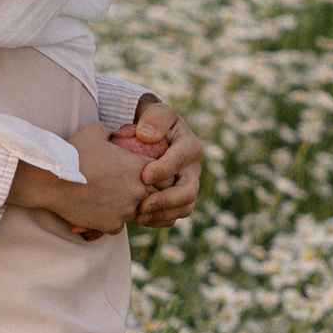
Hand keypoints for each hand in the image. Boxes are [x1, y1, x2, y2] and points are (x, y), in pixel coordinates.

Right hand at [9, 123, 152, 236]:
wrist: (51, 180)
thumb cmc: (72, 153)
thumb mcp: (95, 132)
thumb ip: (112, 133)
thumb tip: (115, 134)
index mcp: (139, 167)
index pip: (166, 175)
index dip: (158, 175)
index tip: (145, 174)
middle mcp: (138, 190)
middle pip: (156, 196)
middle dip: (146, 193)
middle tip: (128, 189)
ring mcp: (126, 210)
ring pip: (137, 212)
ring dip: (127, 207)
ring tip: (109, 199)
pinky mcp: (113, 225)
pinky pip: (119, 225)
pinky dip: (110, 219)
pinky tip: (97, 210)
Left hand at [116, 94, 202, 231]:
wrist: (151, 136)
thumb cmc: (151, 123)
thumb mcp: (155, 112)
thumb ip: (154, 119)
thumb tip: (146, 136)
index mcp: (190, 146)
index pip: (181, 160)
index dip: (165, 170)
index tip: (144, 176)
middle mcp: (193, 170)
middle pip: (188, 192)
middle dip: (166, 200)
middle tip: (142, 205)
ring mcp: (188, 186)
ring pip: (184, 208)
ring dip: (162, 214)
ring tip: (138, 216)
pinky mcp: (179, 200)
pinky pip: (174, 216)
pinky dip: (158, 220)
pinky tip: (139, 219)